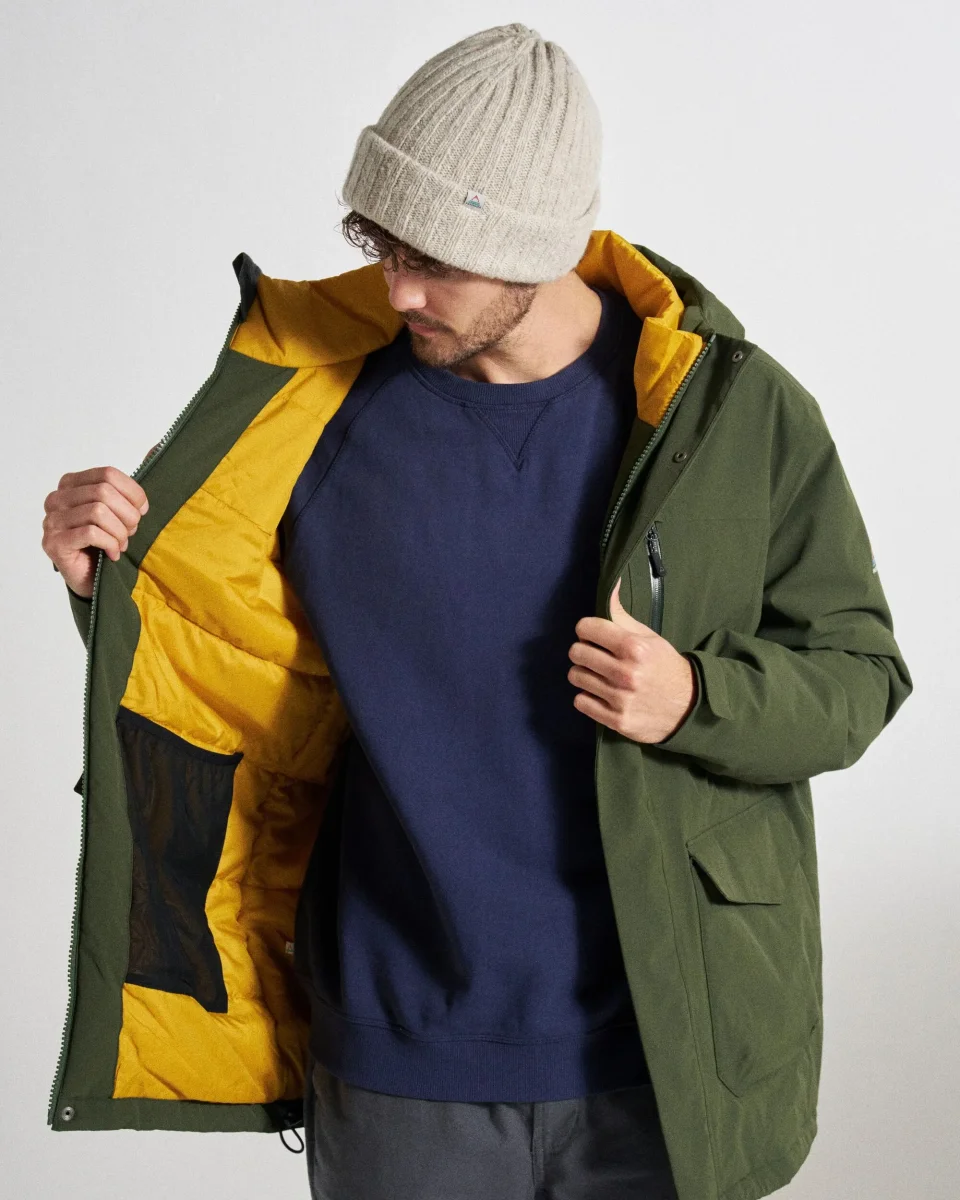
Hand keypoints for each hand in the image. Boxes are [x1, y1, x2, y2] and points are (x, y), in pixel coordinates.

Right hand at [42, 464, 149, 598]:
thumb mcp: (122, 509)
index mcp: (71, 483)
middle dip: (127, 515)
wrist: (94, 578)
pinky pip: (90, 533)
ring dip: (119, 532)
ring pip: (98, 512)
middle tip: (131, 532)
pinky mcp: (54, 543)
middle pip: (103, 492)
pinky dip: (110, 544)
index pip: (107, 474)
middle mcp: (57, 499)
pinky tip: (113, 553)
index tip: (142, 511)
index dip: (132, 493)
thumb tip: (157, 447)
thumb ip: (133, 483)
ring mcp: (52, 521)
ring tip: (122, 544)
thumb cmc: (107, 540)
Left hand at [567, 576, 697, 742]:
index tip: (592, 635)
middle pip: (576, 653)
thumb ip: (621, 616)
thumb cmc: (665, 666)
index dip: (586, 629)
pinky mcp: (617, 720)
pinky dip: (587, 697)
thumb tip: (610, 587)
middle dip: (582, 651)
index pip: (586, 628)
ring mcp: (620, 698)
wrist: (689, 706)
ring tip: (597, 675)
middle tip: (593, 655)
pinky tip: (599, 693)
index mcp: (635, 647)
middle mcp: (626, 673)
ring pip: (576, 677)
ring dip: (583, 674)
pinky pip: (581, 702)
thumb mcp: (649, 637)